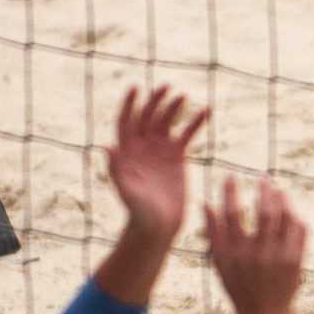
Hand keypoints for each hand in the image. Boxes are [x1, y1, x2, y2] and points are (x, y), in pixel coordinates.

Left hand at [106, 86, 208, 240]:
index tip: (136, 88)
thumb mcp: (126, 190)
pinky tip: (206, 111)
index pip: (126, 121)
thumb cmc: (138, 212)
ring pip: (167, 121)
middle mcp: (142, 147)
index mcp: (126, 151)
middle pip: (147, 116)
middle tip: (166, 87)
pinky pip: (187, 134)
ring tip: (184, 96)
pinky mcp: (177, 157)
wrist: (158, 226)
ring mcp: (160, 150)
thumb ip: (116, 169)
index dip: (129, 104)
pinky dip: (195, 123)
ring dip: (173, 107)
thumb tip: (107, 147)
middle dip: (155, 101)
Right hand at [207, 177, 304, 313]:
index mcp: (234, 252)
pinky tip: (290, 209)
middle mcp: (256, 253)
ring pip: (284, 218)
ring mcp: (278, 257)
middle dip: (263, 190)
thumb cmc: (237, 284)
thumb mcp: (218, 261)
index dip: (230, 192)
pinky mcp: (295, 260)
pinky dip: (294, 216)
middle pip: (263, 212)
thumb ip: (212, 232)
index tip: (231, 175)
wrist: (263, 313)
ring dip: (282, 199)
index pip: (230, 214)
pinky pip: (299, 230)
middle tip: (263, 177)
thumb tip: (203, 201)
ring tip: (278, 189)